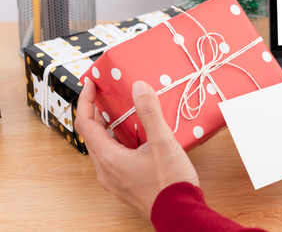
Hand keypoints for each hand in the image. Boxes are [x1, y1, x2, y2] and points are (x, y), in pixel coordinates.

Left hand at [75, 78, 198, 218]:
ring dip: (107, 127)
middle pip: (91, 135)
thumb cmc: (170, 183)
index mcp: (109, 159)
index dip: (86, 101)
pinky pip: (113, 157)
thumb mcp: (163, 143)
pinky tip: (136, 136)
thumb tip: (139, 87)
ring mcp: (114, 179)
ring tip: (121, 111)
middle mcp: (106, 171)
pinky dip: (117, 141)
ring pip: (102, 147)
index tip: (91, 84)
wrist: (180, 213)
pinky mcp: (125, 184)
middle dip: (95, 112)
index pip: (85, 124)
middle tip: (105, 94)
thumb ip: (150, 113)